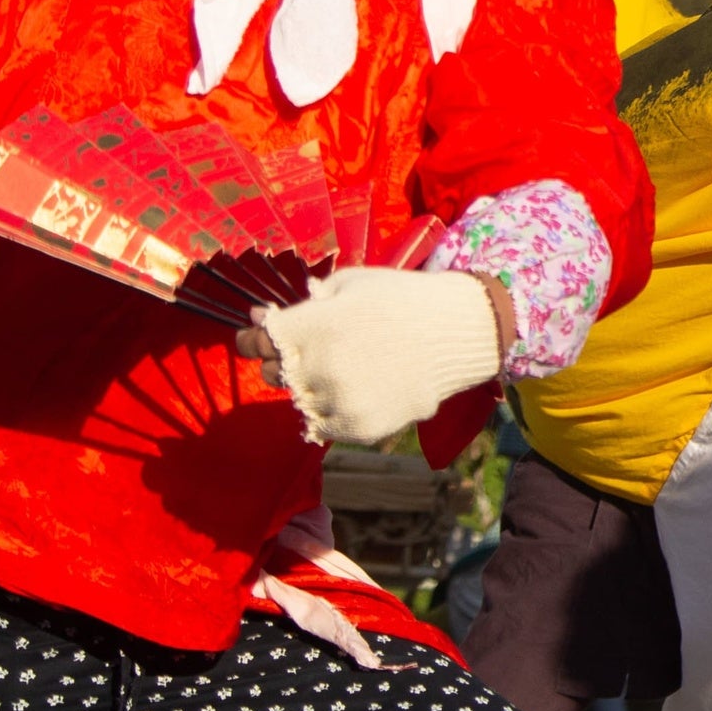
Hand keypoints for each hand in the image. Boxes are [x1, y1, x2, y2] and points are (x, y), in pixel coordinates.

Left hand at [246, 267, 504, 448]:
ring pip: (299, 401)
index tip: (256, 338)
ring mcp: (340, 401)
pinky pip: (324, 425)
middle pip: (274, 373)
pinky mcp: (360, 427)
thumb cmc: (401, 298)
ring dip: (311, 386)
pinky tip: (356, 388)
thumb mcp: (349, 283)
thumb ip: (303, 303)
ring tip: (342, 369)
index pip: (257, 342)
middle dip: (284, 360)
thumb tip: (258, 318)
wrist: (459, 332)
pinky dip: (332, 409)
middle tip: (312, 349)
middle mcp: (320, 366)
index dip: (252, 338)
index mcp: (313, 325)